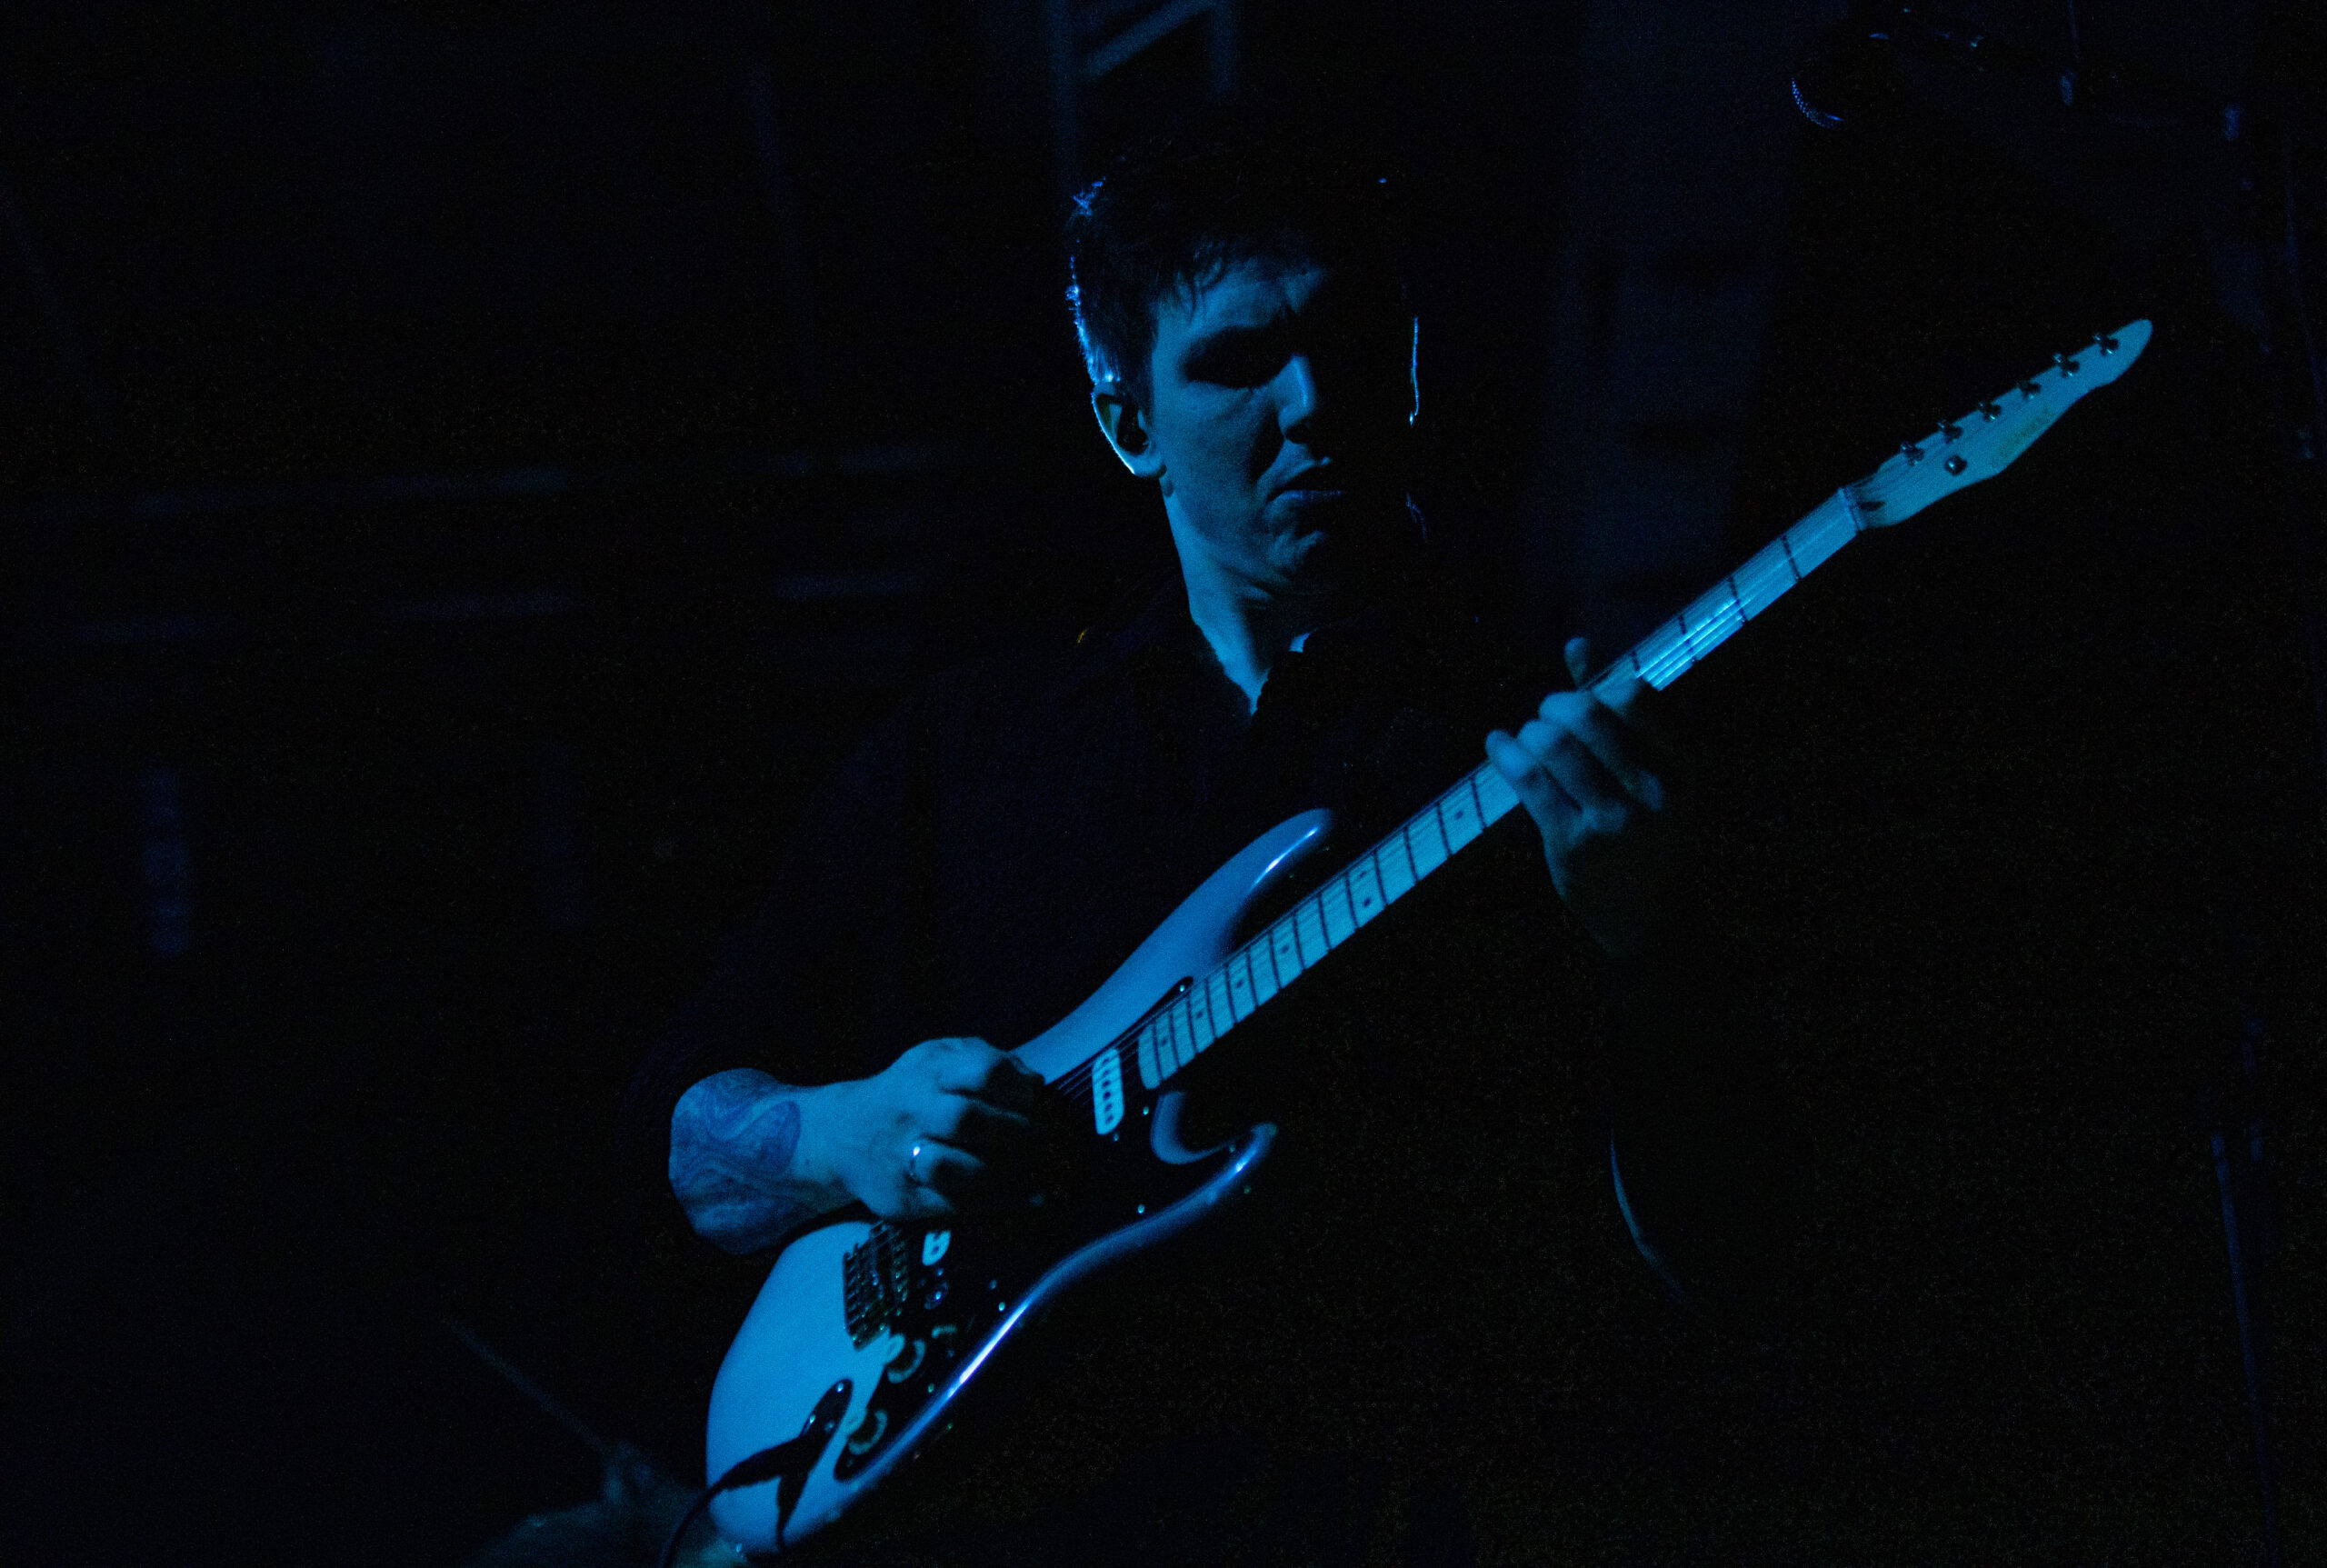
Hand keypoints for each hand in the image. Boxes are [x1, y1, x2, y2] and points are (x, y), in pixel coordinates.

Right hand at [816, 1037, 1048, 1220]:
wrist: (840, 1134)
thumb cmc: (907, 1092)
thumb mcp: (937, 1059)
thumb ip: (985, 1061)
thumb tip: (1035, 1083)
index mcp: (927, 1071)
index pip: (981, 1071)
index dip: (1018, 1089)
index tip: (1038, 1103)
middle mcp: (912, 1111)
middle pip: (967, 1119)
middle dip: (1017, 1133)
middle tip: (1046, 1141)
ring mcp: (903, 1156)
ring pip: (955, 1167)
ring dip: (1006, 1172)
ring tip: (1038, 1171)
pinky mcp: (902, 1197)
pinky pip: (954, 1203)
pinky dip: (997, 1203)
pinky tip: (1030, 1198)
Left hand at [1486, 637, 1683, 961]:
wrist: (1652, 923)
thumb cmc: (1652, 839)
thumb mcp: (1655, 778)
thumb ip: (1620, 711)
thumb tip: (1577, 645)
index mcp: (1684, 770)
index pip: (1635, 697)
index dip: (1599, 688)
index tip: (1585, 702)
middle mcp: (1653, 793)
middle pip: (1588, 715)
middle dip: (1555, 706)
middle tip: (1546, 716)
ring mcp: (1612, 821)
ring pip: (1553, 745)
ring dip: (1530, 731)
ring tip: (1527, 738)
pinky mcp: (1571, 843)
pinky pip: (1529, 781)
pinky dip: (1505, 754)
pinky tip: (1498, 745)